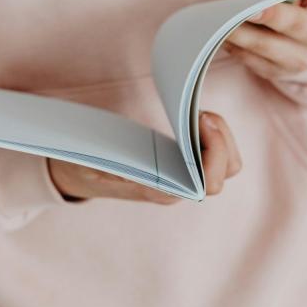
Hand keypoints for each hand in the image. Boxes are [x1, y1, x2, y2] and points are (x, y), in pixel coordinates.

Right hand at [47, 111, 241, 203]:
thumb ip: (110, 167)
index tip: (199, 119)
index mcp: (161, 192)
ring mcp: (183, 178)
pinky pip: (215, 155)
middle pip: (225, 173)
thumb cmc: (85, 168)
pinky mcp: (183, 165)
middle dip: (221, 140)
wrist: (79, 175)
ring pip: (227, 165)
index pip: (207, 183)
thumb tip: (130, 168)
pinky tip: (196, 118)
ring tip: (200, 115)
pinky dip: (214, 135)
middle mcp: (178, 189)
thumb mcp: (89, 164)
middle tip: (200, 114)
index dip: (214, 151)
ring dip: (222, 137)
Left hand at [225, 0, 306, 80]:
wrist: (301, 39)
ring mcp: (303, 57)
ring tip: (223, 23)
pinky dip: (236, 48)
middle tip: (250, 11)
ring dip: (243, 35)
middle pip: (299, 25)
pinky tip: (222, 36)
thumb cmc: (296, 0)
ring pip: (269, 47)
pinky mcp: (279, 71)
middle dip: (273, 17)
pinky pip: (254, 61)